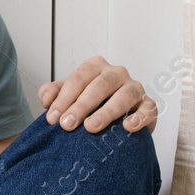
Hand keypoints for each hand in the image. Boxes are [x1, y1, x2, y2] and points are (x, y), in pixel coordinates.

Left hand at [38, 55, 157, 134]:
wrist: (116, 119)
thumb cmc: (90, 104)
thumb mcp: (68, 96)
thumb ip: (53, 93)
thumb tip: (46, 98)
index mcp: (96, 67)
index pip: (79, 77)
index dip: (64, 98)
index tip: (52, 119)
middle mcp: (117, 74)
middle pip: (100, 85)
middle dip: (82, 105)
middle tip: (67, 125)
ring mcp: (135, 88)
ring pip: (124, 95)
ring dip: (107, 111)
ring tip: (91, 127)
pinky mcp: (149, 105)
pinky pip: (147, 109)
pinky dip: (138, 118)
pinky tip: (127, 127)